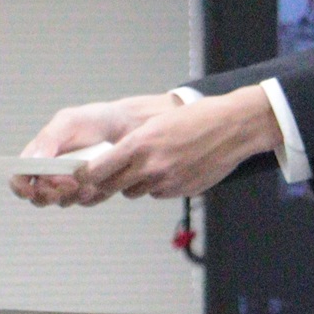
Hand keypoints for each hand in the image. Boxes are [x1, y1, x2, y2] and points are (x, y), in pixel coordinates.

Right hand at [11, 93, 179, 206]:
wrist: (125, 126)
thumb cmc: (93, 120)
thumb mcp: (69, 122)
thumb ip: (49, 139)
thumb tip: (33, 161)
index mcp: (38, 155)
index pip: (18, 178)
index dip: (20, 188)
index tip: (32, 191)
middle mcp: (49, 172)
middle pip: (38, 197)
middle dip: (49, 194)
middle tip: (69, 183)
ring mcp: (68, 184)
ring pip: (61, 202)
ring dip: (71, 195)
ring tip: (87, 182)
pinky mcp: (87, 190)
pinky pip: (83, 201)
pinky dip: (89, 195)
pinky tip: (98, 183)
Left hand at [70, 85, 281, 202]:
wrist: (232, 127)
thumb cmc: (195, 118)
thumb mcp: (157, 122)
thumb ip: (134, 143)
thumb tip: (113, 160)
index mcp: (139, 144)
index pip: (98, 169)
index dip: (85, 175)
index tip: (80, 175)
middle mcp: (150, 166)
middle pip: (111, 186)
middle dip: (105, 183)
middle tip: (104, 177)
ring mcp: (166, 181)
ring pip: (134, 192)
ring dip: (134, 184)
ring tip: (149, 166)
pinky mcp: (181, 191)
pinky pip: (157, 194)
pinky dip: (158, 187)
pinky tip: (171, 170)